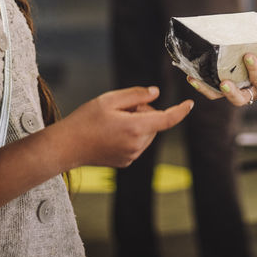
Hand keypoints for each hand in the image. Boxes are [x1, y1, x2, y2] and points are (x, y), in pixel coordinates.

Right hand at [60, 86, 191, 167]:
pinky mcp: (126, 162)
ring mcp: (132, 156)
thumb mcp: (110, 99)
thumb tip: (156, 94)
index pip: (167, 119)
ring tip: (113, 121)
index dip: (180, 111)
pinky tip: (111, 133)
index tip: (190, 104)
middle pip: (154, 123)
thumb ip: (136, 94)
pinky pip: (137, 144)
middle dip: (144, 112)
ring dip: (138, 124)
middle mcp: (137, 145)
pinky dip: (131, 135)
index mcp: (135, 128)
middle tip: (121, 108)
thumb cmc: (85, 120)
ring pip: (147, 133)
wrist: (67, 146)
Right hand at [185, 44, 256, 106]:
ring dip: (253, 70)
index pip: (217, 94)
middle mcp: (252, 91)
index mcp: (238, 87)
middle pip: (239, 100)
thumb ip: (227, 49)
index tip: (192, 78)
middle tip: (223, 83)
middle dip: (231, 93)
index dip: (204, 88)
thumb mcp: (241, 52)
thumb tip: (205, 31)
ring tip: (248, 55)